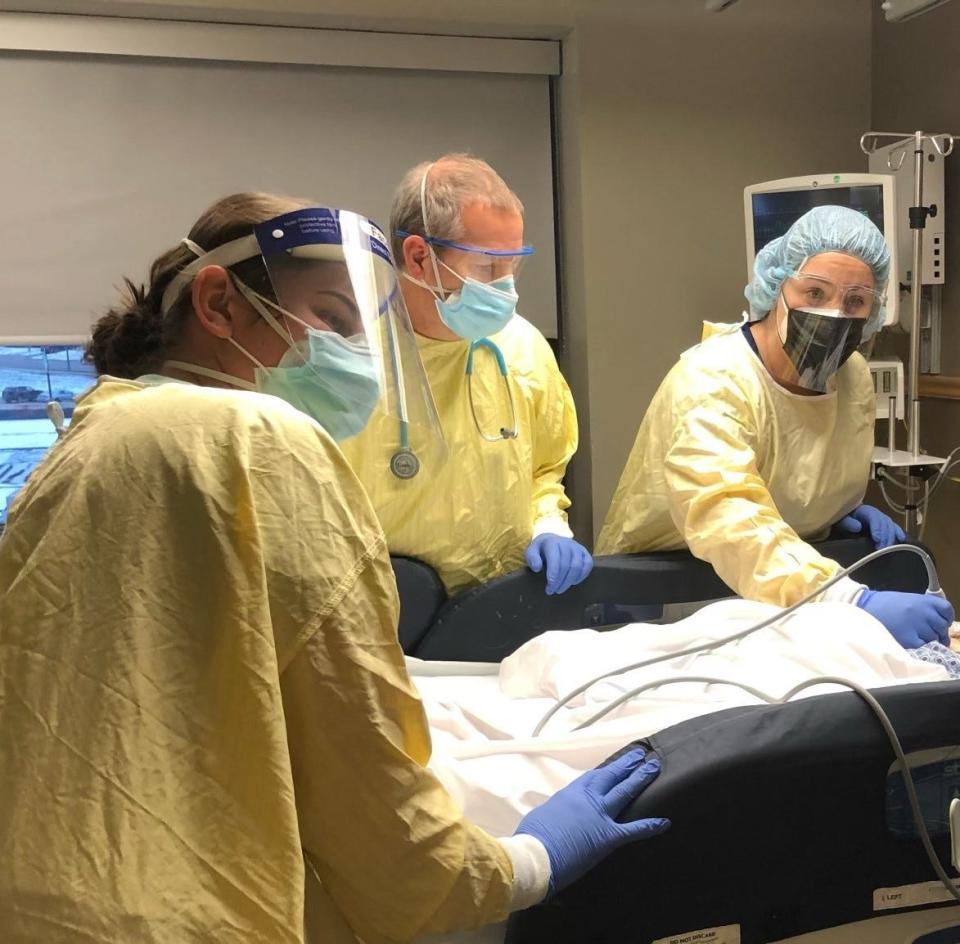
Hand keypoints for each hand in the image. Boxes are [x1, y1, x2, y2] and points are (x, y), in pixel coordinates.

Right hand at [514, 748, 669, 896]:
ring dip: (640, 779)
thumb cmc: (533, 836)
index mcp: (571, 793)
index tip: (618, 762)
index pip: (594, 777)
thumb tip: (560, 813)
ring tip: (654, 768)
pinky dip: (649, 826)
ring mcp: (599, 815)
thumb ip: (557, 809)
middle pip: (612, 777)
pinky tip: (664, 822)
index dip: (608, 769)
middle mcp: (588, 799)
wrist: (537, 853)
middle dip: (628, 765)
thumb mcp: (543, 814)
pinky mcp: (607, 836)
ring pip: (625, 792)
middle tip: (642, 755)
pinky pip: (632, 830)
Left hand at [525, 535, 592, 594]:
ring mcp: (577, 547)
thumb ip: (532, 558)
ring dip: (569, 581)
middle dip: (560, 581)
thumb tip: (537, 568)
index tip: (549, 588)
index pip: (555, 560)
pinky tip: (573, 582)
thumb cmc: (540, 550)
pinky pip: (588, 565)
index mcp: (552, 542)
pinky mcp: (584, 552)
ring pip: (578, 566)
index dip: (553, 576)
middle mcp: (567, 543)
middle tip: (553, 591)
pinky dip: (581, 576)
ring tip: (561, 589)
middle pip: (567, 565)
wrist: (552, 540)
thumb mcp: (531, 551)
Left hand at [836, 505, 906, 548]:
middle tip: (881, 548)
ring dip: (891, 537)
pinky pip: (895, 528)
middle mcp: (877, 513)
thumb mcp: (843, 520)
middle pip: (885, 523)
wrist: (848, 517)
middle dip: (884, 536)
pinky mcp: (886, 525)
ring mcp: (883, 519)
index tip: (877, 538)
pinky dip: (899, 533)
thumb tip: (858, 527)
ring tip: (887, 548)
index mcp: (866, 510)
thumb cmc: (845, 519)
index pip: (874, 518)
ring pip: (891, 526)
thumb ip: (849, 523)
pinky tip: (902, 539)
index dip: (877, 528)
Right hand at [857, 590, 954, 647]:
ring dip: (927, 639)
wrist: (863, 608)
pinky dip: (918, 646)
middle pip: (942, 626)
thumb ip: (924, 608)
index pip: (946, 609)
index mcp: (922, 600)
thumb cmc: (883, 604)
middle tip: (928, 633)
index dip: (946, 617)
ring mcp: (916, 626)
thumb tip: (938, 622)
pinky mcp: (908, 639)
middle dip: (937, 631)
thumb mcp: (906, 599)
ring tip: (914, 636)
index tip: (942, 622)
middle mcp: (922, 612)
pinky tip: (909, 641)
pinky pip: (923, 646)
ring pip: (934, 638)